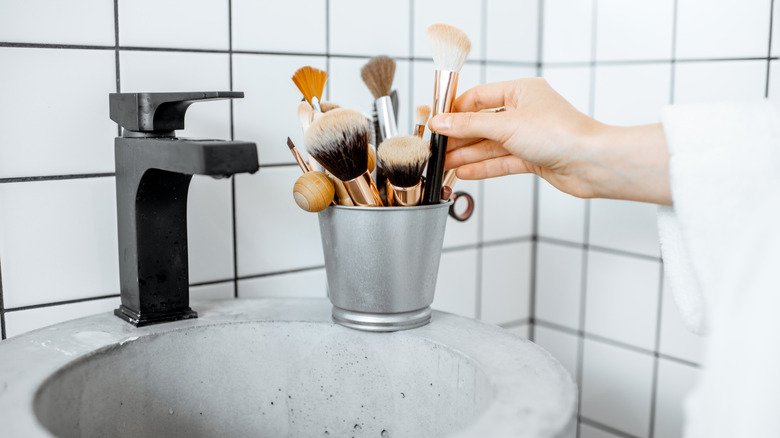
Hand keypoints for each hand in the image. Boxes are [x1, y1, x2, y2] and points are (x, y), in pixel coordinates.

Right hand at [428, 78, 671, 204]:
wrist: (591, 163)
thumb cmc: (561, 134)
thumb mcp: (506, 125)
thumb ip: (469, 125)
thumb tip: (441, 122)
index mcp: (521, 91)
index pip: (478, 98)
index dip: (454, 111)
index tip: (435, 122)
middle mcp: (525, 112)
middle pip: (482, 123)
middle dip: (458, 137)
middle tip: (436, 148)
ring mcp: (529, 136)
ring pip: (490, 145)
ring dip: (467, 155)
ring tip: (444, 164)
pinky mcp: (533, 158)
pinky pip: (501, 161)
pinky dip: (483, 167)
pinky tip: (464, 171)